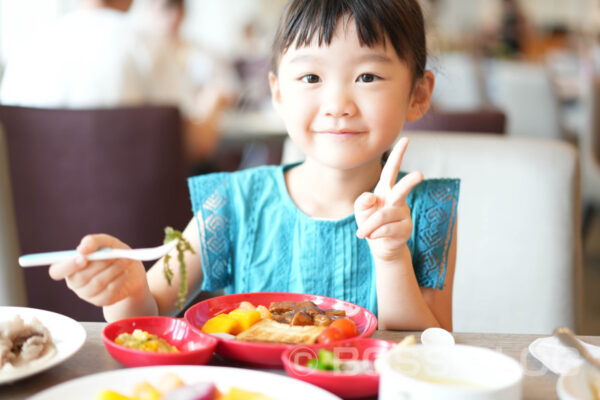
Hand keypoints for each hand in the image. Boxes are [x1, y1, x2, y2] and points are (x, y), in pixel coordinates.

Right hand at [48, 234, 146, 306]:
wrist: (132, 269)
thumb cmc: (113, 253)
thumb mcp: (106, 242)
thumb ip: (93, 241)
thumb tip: (81, 249)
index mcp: (69, 266)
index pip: (56, 271)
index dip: (67, 266)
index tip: (83, 258)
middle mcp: (74, 282)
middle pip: (81, 277)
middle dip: (101, 264)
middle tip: (114, 255)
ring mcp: (87, 294)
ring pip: (97, 283)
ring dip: (113, 270)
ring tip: (123, 262)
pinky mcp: (101, 300)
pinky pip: (109, 291)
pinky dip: (119, 279)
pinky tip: (124, 272)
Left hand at [354, 137, 422, 260]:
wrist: (380, 247)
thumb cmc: (371, 223)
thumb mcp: (361, 210)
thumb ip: (362, 202)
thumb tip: (372, 198)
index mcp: (386, 189)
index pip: (391, 170)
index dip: (398, 154)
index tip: (406, 138)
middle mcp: (397, 200)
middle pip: (402, 189)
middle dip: (409, 183)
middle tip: (420, 175)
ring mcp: (404, 214)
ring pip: (384, 216)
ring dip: (369, 225)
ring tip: (362, 232)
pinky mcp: (405, 230)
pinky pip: (385, 229)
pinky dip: (374, 234)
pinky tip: (373, 236)